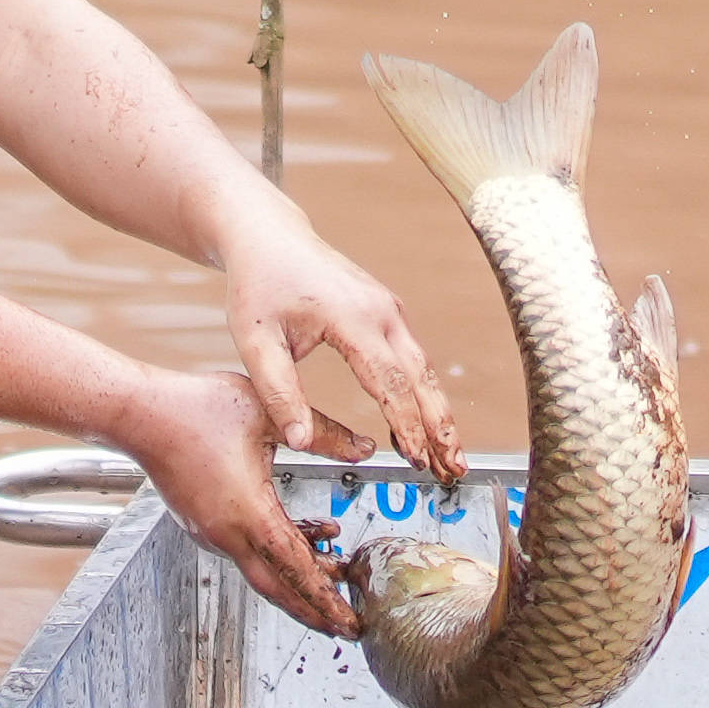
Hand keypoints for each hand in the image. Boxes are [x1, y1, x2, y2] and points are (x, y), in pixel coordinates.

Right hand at [111, 369, 359, 638]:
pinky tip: (306, 533)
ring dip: (300, 575)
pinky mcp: (202, 522)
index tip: (351, 623)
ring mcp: (212, 531)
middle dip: (316, 610)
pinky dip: (278, 552)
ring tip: (337, 568)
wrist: (139, 413)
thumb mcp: (270, 415)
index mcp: (250, 515)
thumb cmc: (198, 410)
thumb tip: (366, 449)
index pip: (297, 573)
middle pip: (279, 588)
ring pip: (263, 568)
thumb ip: (323, 435)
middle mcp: (228, 533)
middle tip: (347, 625)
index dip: (328, 601)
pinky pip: (246, 549)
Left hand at [222, 229, 464, 483]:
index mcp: (352, 317)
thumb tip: (301, 441)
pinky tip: (422, 425)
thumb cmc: (258, 286)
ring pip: (424, 369)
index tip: (415, 460)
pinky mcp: (386, 312)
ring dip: (438, 413)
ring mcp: (389, 309)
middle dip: (440, 426)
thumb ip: (278, 392)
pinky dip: (422, 393)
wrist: (267, 238)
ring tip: (449, 458)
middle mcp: (382, 311)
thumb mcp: (255, 342)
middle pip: (422, 377)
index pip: (390, 380)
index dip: (407, 424)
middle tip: (454, 469)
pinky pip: (412, 358)